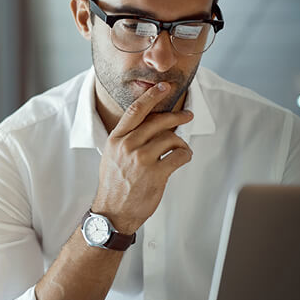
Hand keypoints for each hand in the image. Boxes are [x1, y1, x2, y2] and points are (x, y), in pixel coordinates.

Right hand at [92, 82, 193, 233]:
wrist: (113, 212)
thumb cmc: (114, 184)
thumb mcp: (112, 156)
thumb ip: (127, 138)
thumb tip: (149, 124)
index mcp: (116, 139)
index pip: (136, 111)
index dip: (152, 96)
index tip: (163, 87)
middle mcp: (128, 146)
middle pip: (158, 122)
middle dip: (177, 116)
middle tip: (187, 116)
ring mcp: (142, 159)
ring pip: (171, 138)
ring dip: (180, 142)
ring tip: (180, 149)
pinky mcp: (156, 173)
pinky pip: (179, 155)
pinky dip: (185, 155)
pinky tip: (182, 158)